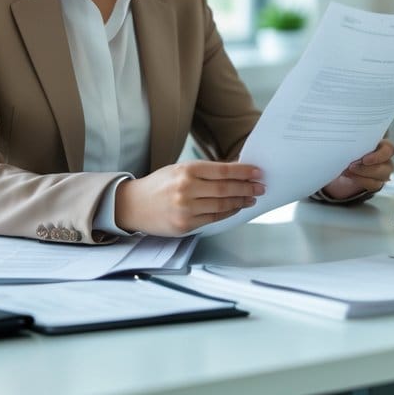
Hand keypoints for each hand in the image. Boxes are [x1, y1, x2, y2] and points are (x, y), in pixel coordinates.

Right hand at [115, 161, 264, 235]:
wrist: (133, 205)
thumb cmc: (158, 185)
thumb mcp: (178, 170)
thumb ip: (204, 172)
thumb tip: (234, 171)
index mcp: (186, 170)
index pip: (223, 170)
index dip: (243, 171)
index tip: (257, 171)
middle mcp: (186, 189)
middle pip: (226, 188)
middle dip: (247, 187)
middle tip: (261, 186)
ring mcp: (186, 208)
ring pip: (222, 205)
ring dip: (241, 201)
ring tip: (251, 197)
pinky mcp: (185, 225)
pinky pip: (213, 218)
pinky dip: (228, 213)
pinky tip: (236, 208)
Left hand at [320, 138, 393, 199]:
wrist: (341, 162)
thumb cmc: (346, 148)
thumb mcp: (348, 142)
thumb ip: (351, 142)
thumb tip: (343, 141)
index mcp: (381, 144)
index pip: (389, 148)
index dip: (379, 155)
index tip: (364, 160)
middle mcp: (385, 158)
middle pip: (388, 165)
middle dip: (368, 168)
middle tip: (351, 166)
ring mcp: (382, 171)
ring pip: (383, 176)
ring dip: (363, 174)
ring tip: (348, 170)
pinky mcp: (376, 182)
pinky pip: (374, 184)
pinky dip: (361, 181)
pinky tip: (349, 175)